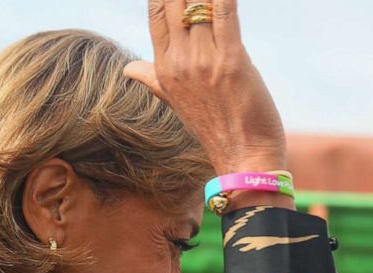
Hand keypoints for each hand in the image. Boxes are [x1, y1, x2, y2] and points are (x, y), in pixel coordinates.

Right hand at [125, 0, 287, 174]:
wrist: (244, 158)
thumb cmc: (216, 128)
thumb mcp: (175, 101)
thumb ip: (153, 78)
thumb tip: (128, 69)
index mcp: (163, 67)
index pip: (157, 12)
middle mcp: (179, 61)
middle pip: (177, 2)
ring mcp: (203, 61)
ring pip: (201, 4)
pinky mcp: (232, 61)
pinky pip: (225, 13)